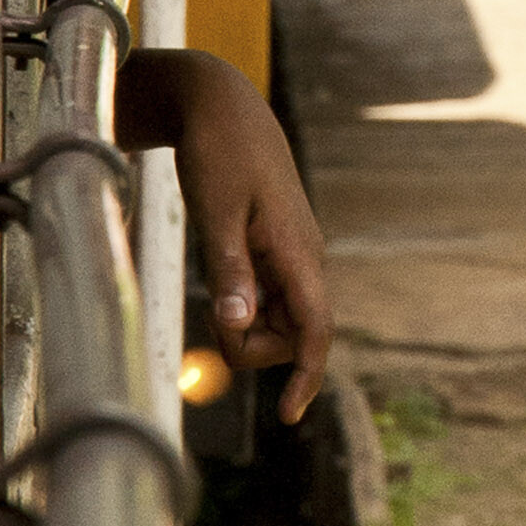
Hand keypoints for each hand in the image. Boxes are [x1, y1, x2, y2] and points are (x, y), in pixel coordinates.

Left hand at [120, 50, 332, 421]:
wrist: (222, 107)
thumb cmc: (219, 154)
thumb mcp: (215, 213)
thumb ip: (228, 271)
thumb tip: (236, 325)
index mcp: (298, 251)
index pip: (316, 329)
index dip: (306, 377)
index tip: (287, 418)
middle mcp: (305, 257)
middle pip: (291, 335)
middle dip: (251, 343)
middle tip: (209, 307)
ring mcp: (293, 253)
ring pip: (276, 318)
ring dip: (244, 320)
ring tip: (213, 269)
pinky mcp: (277, 247)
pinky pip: (266, 295)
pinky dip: (242, 299)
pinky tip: (223, 265)